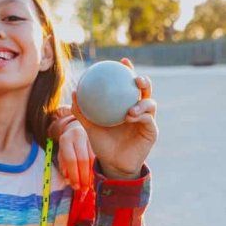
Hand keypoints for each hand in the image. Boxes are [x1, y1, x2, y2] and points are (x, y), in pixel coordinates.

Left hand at [52, 111, 94, 191]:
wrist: (75, 129)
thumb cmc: (67, 146)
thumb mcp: (61, 154)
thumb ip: (64, 167)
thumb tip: (69, 181)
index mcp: (66, 140)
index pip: (71, 159)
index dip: (74, 174)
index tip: (76, 186)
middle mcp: (78, 137)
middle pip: (83, 159)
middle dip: (83, 176)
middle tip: (83, 189)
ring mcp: (89, 138)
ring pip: (91, 159)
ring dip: (90, 175)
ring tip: (88, 186)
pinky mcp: (97, 141)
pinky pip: (96, 158)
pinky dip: (93, 170)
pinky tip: (92, 179)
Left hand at [72, 58, 157, 178]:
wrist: (112, 164)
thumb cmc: (102, 144)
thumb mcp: (89, 127)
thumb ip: (82, 111)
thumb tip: (74, 92)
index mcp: (125, 105)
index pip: (127, 85)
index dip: (128, 71)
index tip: (122, 61)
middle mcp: (138, 109)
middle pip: (145, 90)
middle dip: (143, 81)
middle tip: (135, 79)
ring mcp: (147, 119)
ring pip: (150, 103)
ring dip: (142, 102)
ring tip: (130, 108)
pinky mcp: (151, 131)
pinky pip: (148, 120)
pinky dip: (141, 116)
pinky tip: (131, 116)